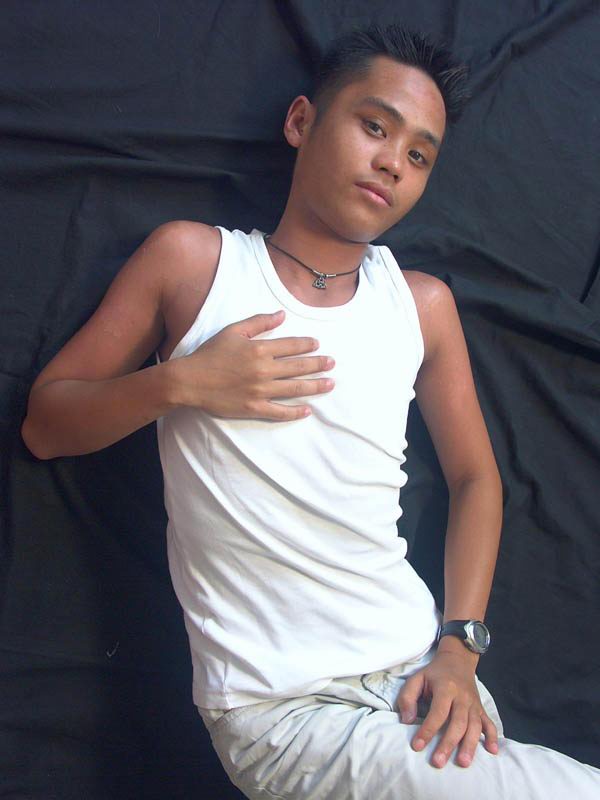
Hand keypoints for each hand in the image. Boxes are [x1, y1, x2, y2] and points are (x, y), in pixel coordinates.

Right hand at [174, 310, 334, 419]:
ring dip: (315, 386)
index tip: (317, 345)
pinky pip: (280, 411)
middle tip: (332, 363)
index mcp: (259, 349)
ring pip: (295, 388)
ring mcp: (260, 391)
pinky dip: (295, 412)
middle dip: (318, 364)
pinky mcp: (254, 408)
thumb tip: (282, 315)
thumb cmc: (210, 354)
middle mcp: (264, 370)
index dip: (307, 345)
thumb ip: (259, 323)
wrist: (190, 381)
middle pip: (298, 367)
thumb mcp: (233, 331)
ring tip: (330, 384)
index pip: (292, 346)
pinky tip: (308, 410)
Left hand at [396, 645, 497, 768]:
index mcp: (446, 688)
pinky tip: (492, 751)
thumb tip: (407, 721)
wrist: (457, 660)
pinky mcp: (481, 709)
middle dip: (448, 743)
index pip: (437, 712)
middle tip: (438, 762)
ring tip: (463, 763)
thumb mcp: (417, 678)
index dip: (427, 730)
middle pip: (457, 722)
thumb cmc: (434, 674)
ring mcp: (474, 704)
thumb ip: (408, 697)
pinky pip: (490, 723)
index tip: (417, 746)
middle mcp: (462, 697)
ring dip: (470, 745)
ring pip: (475, 726)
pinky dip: (493, 737)